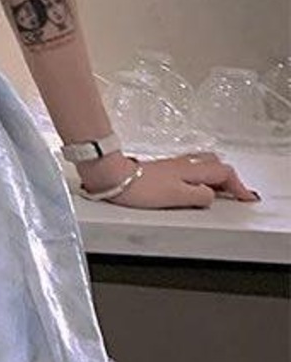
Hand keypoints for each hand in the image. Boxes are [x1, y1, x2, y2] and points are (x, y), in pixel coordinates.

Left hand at [85, 147, 258, 209]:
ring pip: (205, 165)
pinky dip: (203, 177)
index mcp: (192, 169)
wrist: (115, 177)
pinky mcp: (164, 168)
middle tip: (236, 195)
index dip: (238, 186)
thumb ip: (198, 196)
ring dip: (216, 177)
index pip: (224, 174)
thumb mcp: (176, 197)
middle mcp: (185, 163)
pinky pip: (193, 169)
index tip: (246, 198)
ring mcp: (175, 164)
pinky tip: (196, 185)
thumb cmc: (140, 187)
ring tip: (220, 192)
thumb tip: (210, 196)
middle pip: (216, 165)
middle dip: (229, 179)